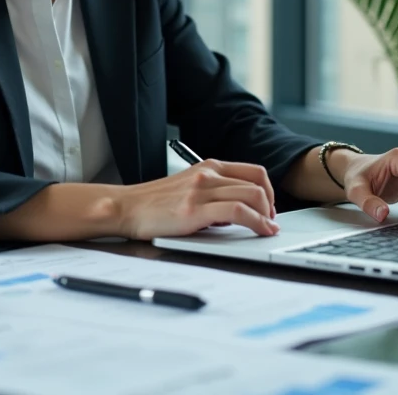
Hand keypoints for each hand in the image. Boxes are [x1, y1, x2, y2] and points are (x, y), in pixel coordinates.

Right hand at [117, 159, 279, 239]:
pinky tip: (260, 231)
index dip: (268, 191)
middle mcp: (208, 174)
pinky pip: (238, 211)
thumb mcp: (189, 187)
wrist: (126, 208)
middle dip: (271, 205)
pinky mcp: (195, 209)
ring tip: (267, 228)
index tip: (268, 208)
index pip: (253, 171)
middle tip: (269, 221)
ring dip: (267, 215)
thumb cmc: (154, 203)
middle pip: (258, 183)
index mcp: (208, 167)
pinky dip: (257, 222)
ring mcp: (202, 190)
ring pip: (253, 195)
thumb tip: (238, 210)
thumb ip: (213, 192)